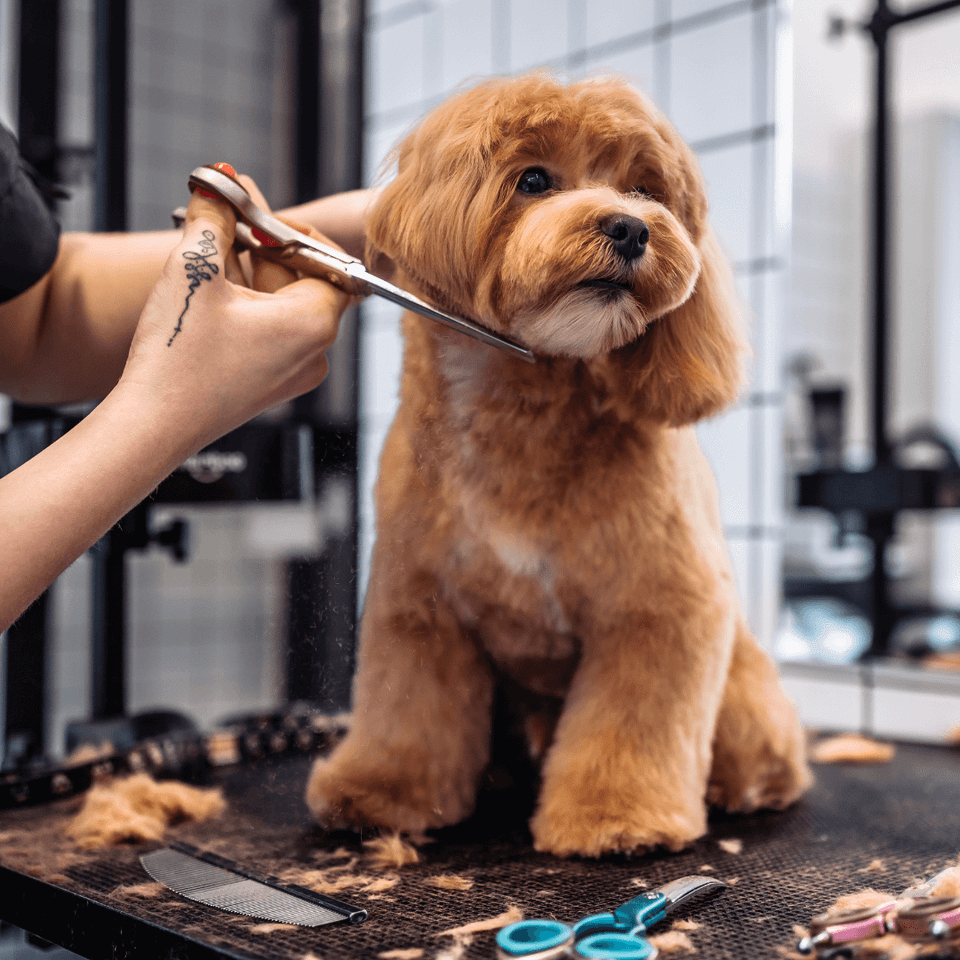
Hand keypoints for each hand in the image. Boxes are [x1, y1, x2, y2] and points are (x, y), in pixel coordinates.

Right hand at [118, 169, 350, 453]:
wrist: (153, 425)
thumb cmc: (178, 359)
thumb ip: (215, 217)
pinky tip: (210, 293)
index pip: (327, 258)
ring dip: (249, 272)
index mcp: (314, 324)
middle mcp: (315, 351)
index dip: (289, 230)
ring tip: (208, 257)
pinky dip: (246, 305)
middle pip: (304, 278)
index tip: (251, 214)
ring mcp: (295, 371)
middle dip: (263, 247)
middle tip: (222, 220)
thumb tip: (220, 180)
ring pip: (283, 302)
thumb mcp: (195, 270)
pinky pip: (271, 329)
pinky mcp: (273, 382)